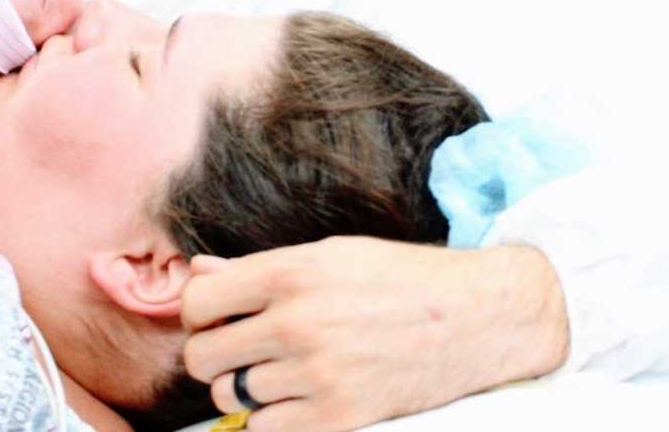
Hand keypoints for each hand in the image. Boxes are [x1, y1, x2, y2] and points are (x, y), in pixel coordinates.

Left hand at [182, 238, 568, 431]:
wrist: (472, 316)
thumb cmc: (397, 277)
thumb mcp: (329, 255)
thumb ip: (257, 268)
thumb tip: (197, 272)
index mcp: (293, 272)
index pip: (197, 303)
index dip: (199, 313)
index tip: (217, 316)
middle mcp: (298, 322)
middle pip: (203, 357)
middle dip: (212, 353)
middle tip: (241, 346)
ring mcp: (317, 373)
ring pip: (232, 396)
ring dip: (245, 386)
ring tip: (278, 367)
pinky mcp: (338, 416)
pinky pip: (265, 429)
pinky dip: (272, 416)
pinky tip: (298, 393)